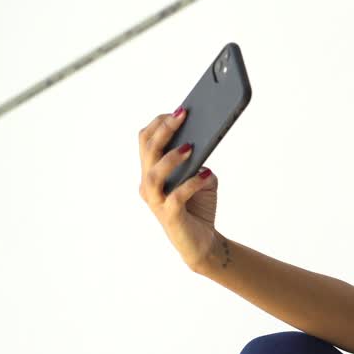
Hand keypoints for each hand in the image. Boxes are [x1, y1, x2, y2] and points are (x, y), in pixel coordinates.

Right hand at [138, 108, 220, 269]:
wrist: (202, 242)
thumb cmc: (199, 206)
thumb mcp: (203, 178)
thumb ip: (200, 162)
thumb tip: (205, 142)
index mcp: (152, 172)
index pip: (145, 141)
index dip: (159, 123)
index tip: (177, 110)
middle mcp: (149, 185)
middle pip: (148, 151)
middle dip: (164, 130)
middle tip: (182, 115)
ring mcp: (156, 201)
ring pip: (154, 174)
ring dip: (172, 157)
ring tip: (191, 146)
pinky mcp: (170, 215)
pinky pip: (177, 196)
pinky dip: (193, 183)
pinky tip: (207, 174)